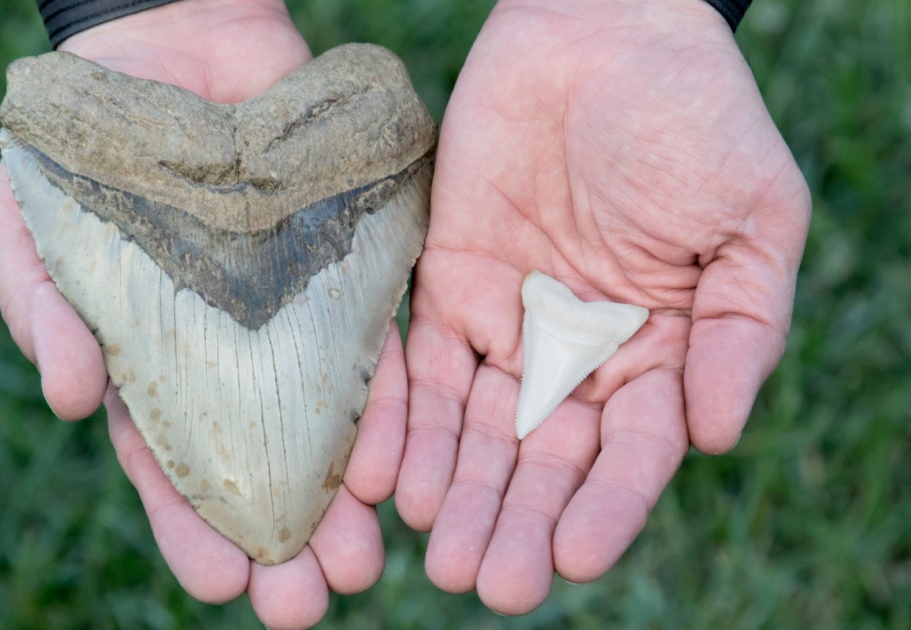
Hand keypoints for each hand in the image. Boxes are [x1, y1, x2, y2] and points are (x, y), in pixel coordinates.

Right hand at [0, 2, 405, 626]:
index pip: (176, 465)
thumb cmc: (87, 152)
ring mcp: (292, 319)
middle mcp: (233, 358)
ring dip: (344, 492)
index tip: (221, 586)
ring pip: (324, 421)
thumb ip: (44, 308)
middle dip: (284, 537)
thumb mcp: (35, 229)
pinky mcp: (346, 272)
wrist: (167, 54)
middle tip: (309, 601)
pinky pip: (373, 344)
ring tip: (366, 561)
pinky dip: (385, 403)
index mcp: (156, 367)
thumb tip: (67, 399)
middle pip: (261, 463)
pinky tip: (398, 463)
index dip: (195, 527)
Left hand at [395, 0, 809, 614]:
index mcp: (659, 350)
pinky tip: (383, 477)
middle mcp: (577, 351)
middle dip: (517, 520)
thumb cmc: (693, 115)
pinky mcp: (443, 285)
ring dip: (455, 491)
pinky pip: (414, 366)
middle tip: (491, 583)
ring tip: (436, 554)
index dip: (606, 506)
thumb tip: (718, 437)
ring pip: (474, 427)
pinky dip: (398, 421)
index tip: (573, 556)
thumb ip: (742, 330)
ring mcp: (506, 321)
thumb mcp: (752, 218)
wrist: (600, 29)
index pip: (632, 450)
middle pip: (543, 456)